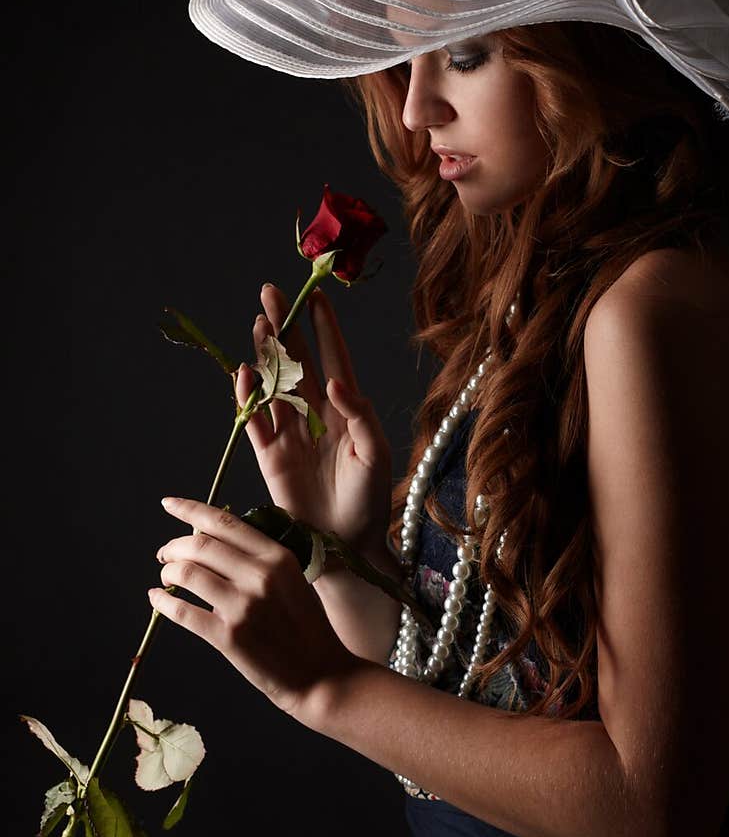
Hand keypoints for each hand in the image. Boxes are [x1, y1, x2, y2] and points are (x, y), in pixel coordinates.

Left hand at [148, 496, 357, 724]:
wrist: (320, 674)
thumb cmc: (306, 627)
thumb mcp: (293, 580)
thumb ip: (259, 560)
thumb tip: (211, 541)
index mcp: (278, 557)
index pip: (225, 522)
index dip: (190, 509)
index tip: (169, 504)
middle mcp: (259, 576)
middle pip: (199, 545)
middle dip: (173, 546)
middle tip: (165, 554)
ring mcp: (242, 606)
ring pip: (186, 574)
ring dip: (168, 572)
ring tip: (167, 578)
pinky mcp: (228, 636)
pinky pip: (182, 612)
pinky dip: (163, 602)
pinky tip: (157, 599)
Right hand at [237, 283, 391, 558]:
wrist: (345, 545)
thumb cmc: (370, 501)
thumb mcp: (376, 456)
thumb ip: (361, 417)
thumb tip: (338, 383)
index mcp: (346, 411)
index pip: (333, 359)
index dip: (324, 328)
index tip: (315, 295)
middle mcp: (316, 415)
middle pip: (296, 362)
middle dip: (284, 326)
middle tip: (270, 292)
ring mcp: (290, 434)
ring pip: (273, 384)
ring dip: (265, 354)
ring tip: (259, 322)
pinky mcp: (269, 456)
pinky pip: (254, 421)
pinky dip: (247, 398)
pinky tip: (244, 373)